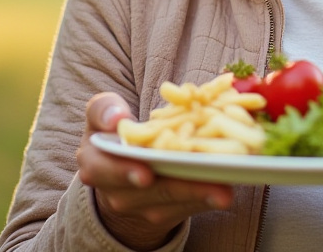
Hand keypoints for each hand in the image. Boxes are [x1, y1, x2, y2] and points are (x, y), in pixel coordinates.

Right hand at [76, 92, 234, 250]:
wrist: (118, 173)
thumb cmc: (113, 135)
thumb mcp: (101, 117)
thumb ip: (103, 109)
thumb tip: (117, 118)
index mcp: (96, 164)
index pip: (104, 170)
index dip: (125, 172)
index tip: (146, 173)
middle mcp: (117, 192)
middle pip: (149, 192)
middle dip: (178, 188)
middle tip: (203, 183)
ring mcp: (142, 208)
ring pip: (173, 202)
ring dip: (200, 195)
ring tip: (226, 189)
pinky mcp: (166, 214)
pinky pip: (187, 208)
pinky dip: (207, 198)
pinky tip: (226, 189)